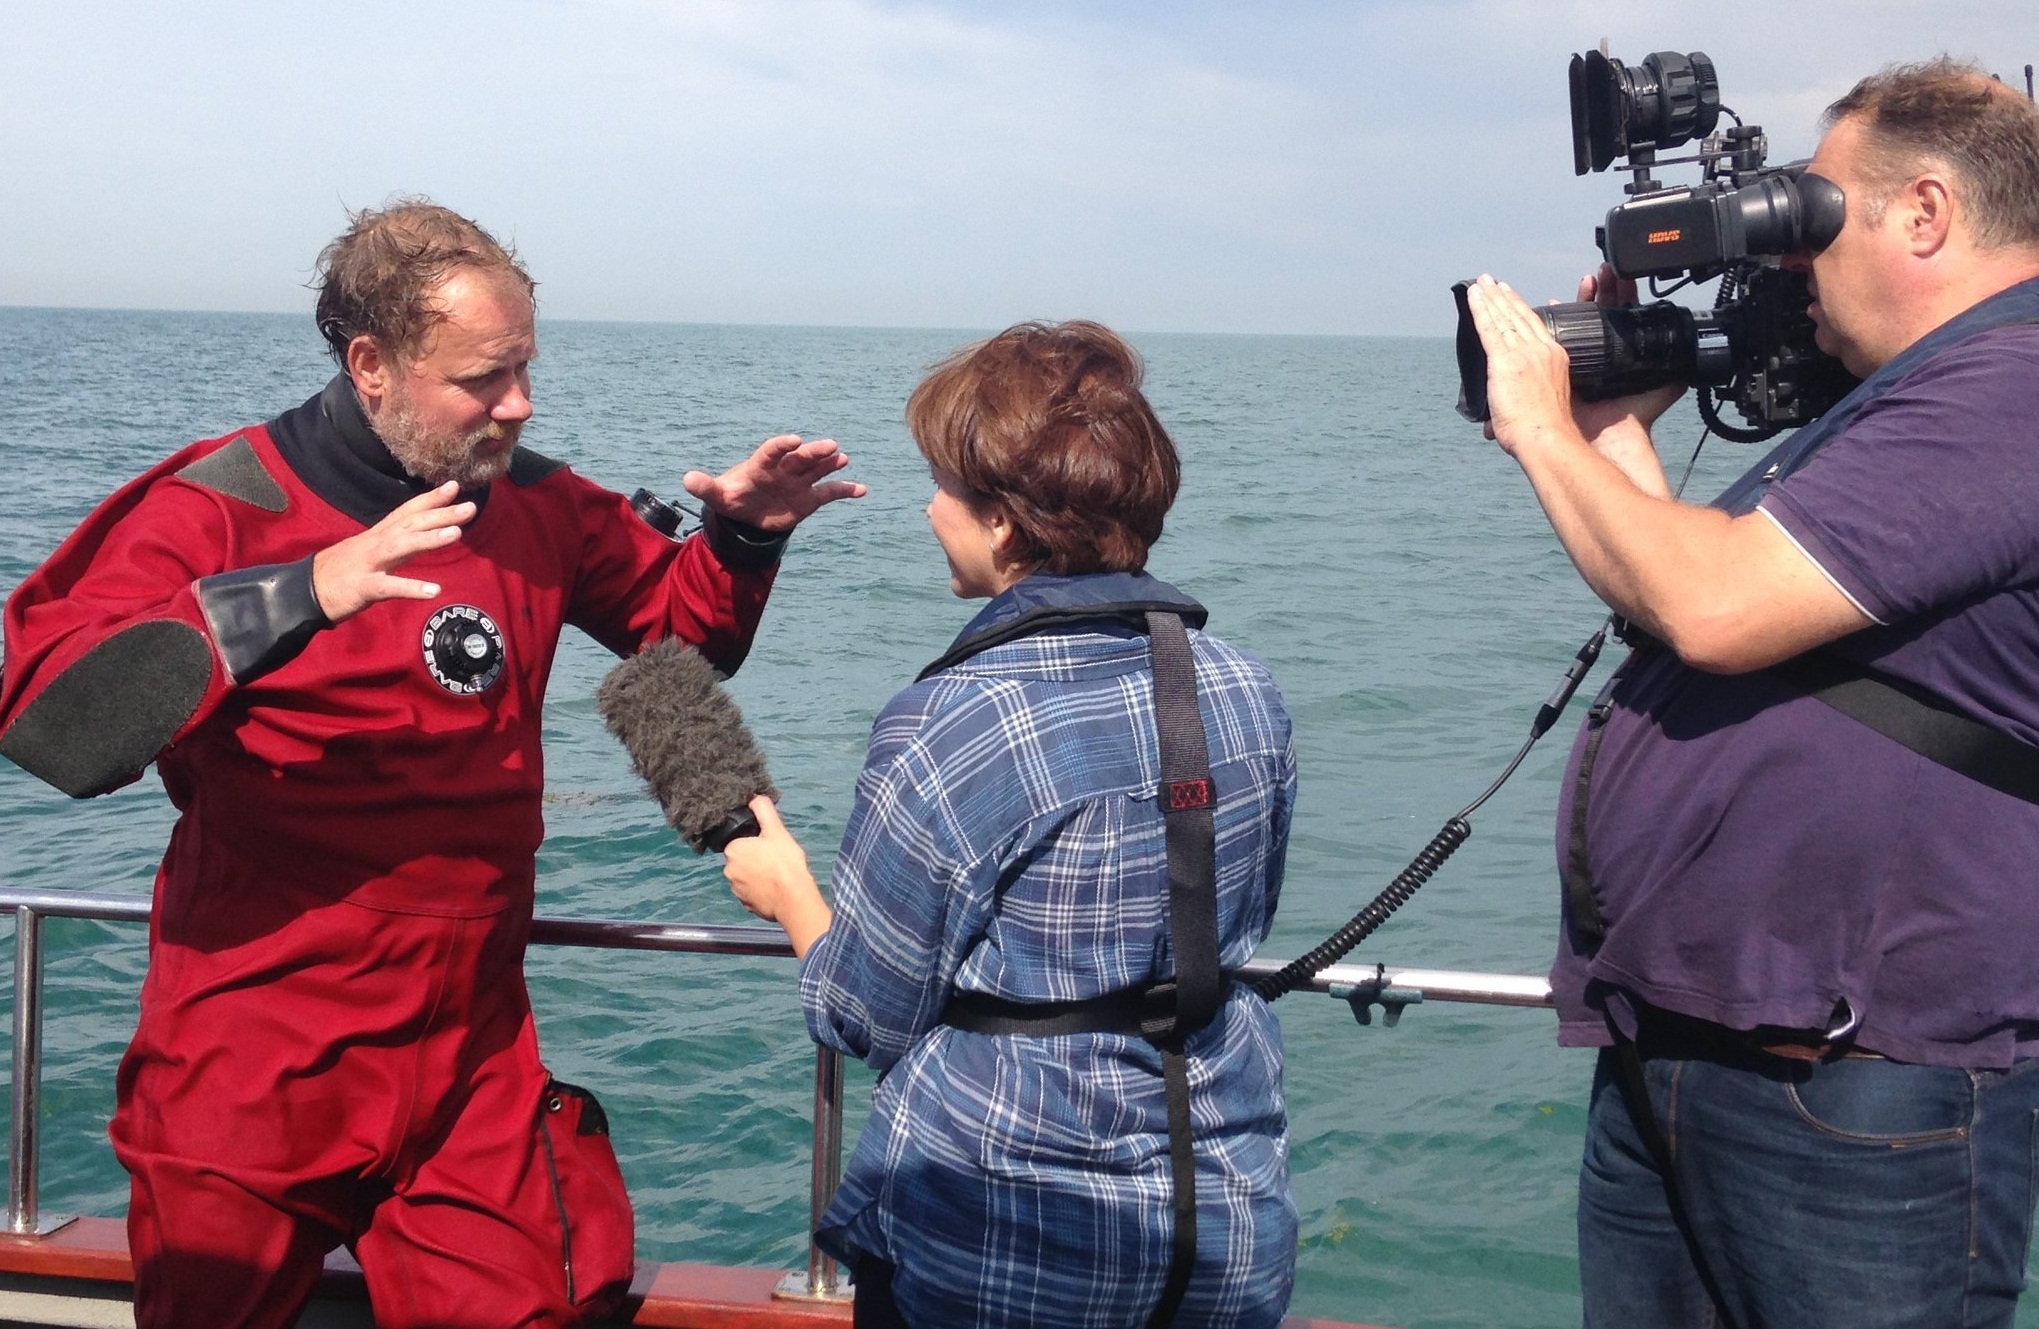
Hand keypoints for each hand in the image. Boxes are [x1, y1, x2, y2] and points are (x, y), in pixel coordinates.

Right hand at [311, 482, 473, 622]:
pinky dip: (411, 588)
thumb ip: (396, 541)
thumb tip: (421, 532)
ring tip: (457, 533)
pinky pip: (389, 587)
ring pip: (402, 547)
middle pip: (411, 524)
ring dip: (429, 539)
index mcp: (378, 535)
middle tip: (471, 506)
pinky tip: (434, 590)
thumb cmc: (342, 572)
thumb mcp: (370, 551)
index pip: (407, 512)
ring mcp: (369, 564)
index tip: (455, 486)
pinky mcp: (363, 587)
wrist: (305, 592)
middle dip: (441, 514)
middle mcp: (375, 543)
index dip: (430, 498)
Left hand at [683, 435, 867, 533]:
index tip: (794, 440)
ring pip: (817, 470)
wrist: (749, 514)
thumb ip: (705, 487)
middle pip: (801, 458)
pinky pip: (830, 493)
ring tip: (843, 459)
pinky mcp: (810, 498)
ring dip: (830, 464)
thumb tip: (686, 479)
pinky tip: (862, 490)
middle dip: (814, 451)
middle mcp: (784, 469)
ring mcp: (799, 482)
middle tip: (830, 445)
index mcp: (762, 464)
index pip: (772, 450)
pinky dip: (846, 490)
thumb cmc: (734, 497)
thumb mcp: (717, 495)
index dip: (782, 445)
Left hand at [722, 796, 832, 956]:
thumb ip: (763, 810)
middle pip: (743, 859)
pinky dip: (761, 890)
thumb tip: (754, 797)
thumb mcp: (776, 830)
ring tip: (777, 875)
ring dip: (758, 875)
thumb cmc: (785, 863)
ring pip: (747, 876)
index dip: (756, 842)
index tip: (770, 846)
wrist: (794, 899)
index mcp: (733, 850)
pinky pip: (751, 892)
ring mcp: (736, 890)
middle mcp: (729, 870)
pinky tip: (775, 888)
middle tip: (775, 859)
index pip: (740, 841)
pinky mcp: (746, 905)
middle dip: (756, 858)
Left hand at [1464, 274, 1580, 457]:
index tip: (1511, 294)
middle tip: (1492, 281)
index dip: (1521, 308)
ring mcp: (1523, 353)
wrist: (1546, 437)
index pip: (1535, 326)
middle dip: (1503, 297)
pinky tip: (1473, 296)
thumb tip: (1489, 427)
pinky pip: (1488, 328)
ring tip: (1481, 282)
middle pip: (1518, 316)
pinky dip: (1480, 309)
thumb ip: (1515, 411)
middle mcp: (1541, 350)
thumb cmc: (1545, 432)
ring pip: (1503, 318)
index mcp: (1555, 358)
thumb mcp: (1540, 409)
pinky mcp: (1503, 360)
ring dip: (1490, 298)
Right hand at [1569, 264, 1686, 442]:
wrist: (1610, 439)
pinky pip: (1558, 338)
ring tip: (1589, 279)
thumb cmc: (1632, 420)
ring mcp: (1580, 357)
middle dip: (1602, 287)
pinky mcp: (1563, 366)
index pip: (1622, 314)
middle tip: (1604, 270)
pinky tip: (1556, 303)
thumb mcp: (1663, 390)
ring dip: (1583, 297)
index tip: (1621, 275)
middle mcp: (1601, 352)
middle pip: (1600, 310)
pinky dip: (1556, 319)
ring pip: (1580, 319)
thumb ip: (1677, 374)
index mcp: (1623, 353)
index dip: (1622, 293)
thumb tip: (1695, 360)